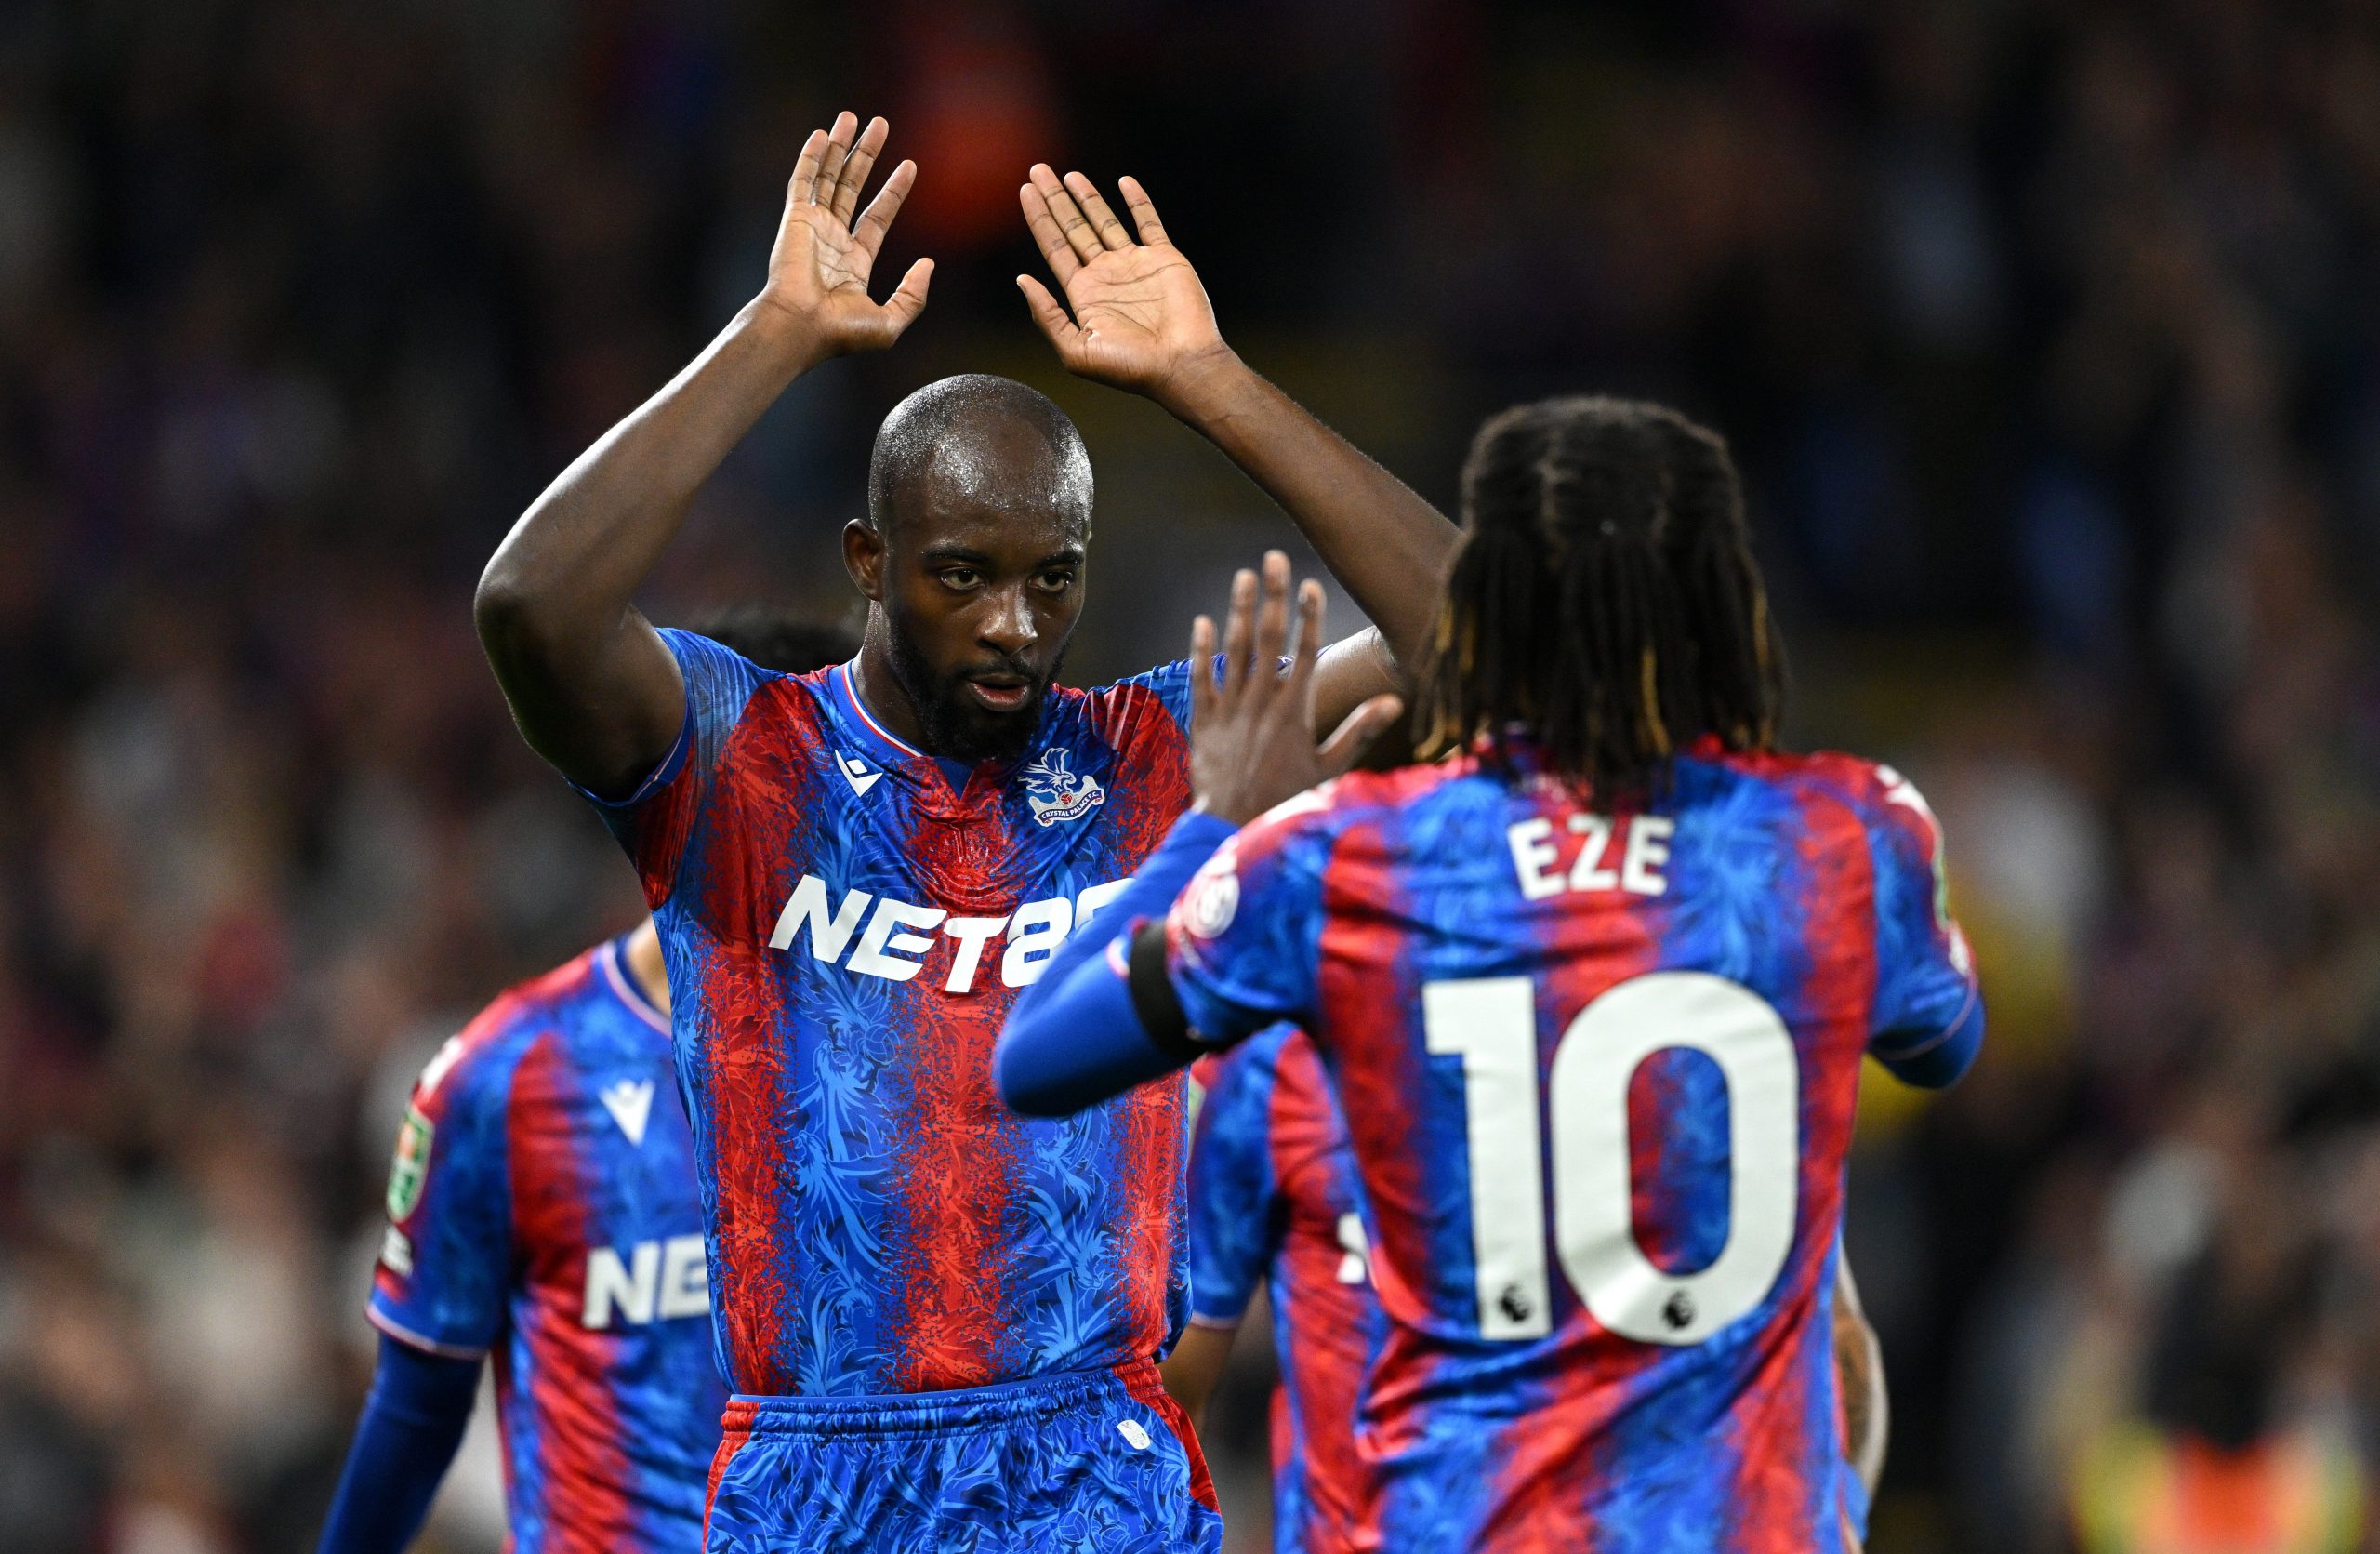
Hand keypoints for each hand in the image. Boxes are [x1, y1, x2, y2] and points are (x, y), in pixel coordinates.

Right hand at [757, 112, 933, 354]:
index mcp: (854, 262)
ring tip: (853, 117)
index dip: (894, 191)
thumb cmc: (841, 333)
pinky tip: (822, 134)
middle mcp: (833, 239)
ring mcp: (812, 226)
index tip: (910, 165)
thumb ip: (913, 295)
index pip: (878, 216)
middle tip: (881, 124)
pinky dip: (811, 156)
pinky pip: (803, 181)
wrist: (800, 328)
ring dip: (841, 146)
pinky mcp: (795, 218)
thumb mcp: (891, 320)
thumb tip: (928, 263)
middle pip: (853, 186)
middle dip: (867, 155)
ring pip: (829, 176)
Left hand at [1017, 167, 1232, 401]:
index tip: (1025, 191)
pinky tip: (1124, 182)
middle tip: (1037, 170)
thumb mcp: (1076, 350)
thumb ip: (1048, 317)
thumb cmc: (1130, 368)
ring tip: (1068, 174)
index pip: (1054, 247)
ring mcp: (1135, 265)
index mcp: (1083, 294)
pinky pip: (1149, 223)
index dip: (1039, 219)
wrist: (1181, 365)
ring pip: (1105, 221)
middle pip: (1073, 228)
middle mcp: (1106, 275)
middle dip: (1055, 200)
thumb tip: (1023, 280)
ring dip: (1087, 196)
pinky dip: (1138, 202)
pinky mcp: (1164, 259)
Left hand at [1189, 552, 1402, 825]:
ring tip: (1244, 576)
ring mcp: (1230, 707)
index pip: (1305, 651)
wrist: (1231, 825)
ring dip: (1239, 609)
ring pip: (1235, 649)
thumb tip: (1393, 702)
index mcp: (1294, 710)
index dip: (1309, 615)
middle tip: (1273, 556)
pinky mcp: (1204, 719)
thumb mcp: (1329, 769)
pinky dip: (1201, 649)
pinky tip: (1203, 621)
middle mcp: (1261, 701)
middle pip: (1269, 637)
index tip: (1312, 584)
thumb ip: (1359, 731)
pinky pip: (1201, 677)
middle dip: (1273, 595)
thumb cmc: (1286, 799)